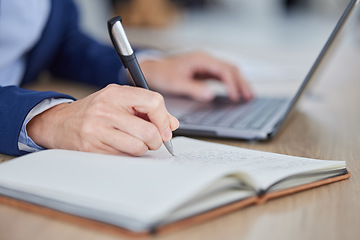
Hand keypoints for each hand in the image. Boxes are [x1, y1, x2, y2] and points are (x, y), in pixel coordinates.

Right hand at [27, 84, 178, 155]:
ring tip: (136, 142)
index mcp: (116, 93)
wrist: (60, 123)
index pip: (153, 102)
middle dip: (157, 140)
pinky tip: (121, 147)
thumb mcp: (120, 101)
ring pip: (138, 147)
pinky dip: (129, 154)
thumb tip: (173, 124)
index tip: (166, 129)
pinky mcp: (92, 148)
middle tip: (154, 140)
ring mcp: (97, 130)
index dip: (164, 118)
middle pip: (149, 130)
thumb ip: (148, 109)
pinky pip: (124, 156)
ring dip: (143, 148)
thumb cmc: (94, 111)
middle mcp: (106, 109)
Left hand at [140, 51, 252, 101]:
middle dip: (241, 83)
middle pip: (230, 69)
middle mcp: (206, 60)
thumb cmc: (162, 74)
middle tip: (249, 97)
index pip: (223, 70)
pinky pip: (222, 76)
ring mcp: (206, 65)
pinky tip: (235, 93)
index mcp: (201, 59)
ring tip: (248, 96)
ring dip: (239, 83)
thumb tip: (211, 95)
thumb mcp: (175, 83)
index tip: (235, 97)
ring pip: (229, 72)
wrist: (152, 70)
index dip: (231, 84)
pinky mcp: (204, 72)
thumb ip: (193, 89)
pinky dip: (231, 84)